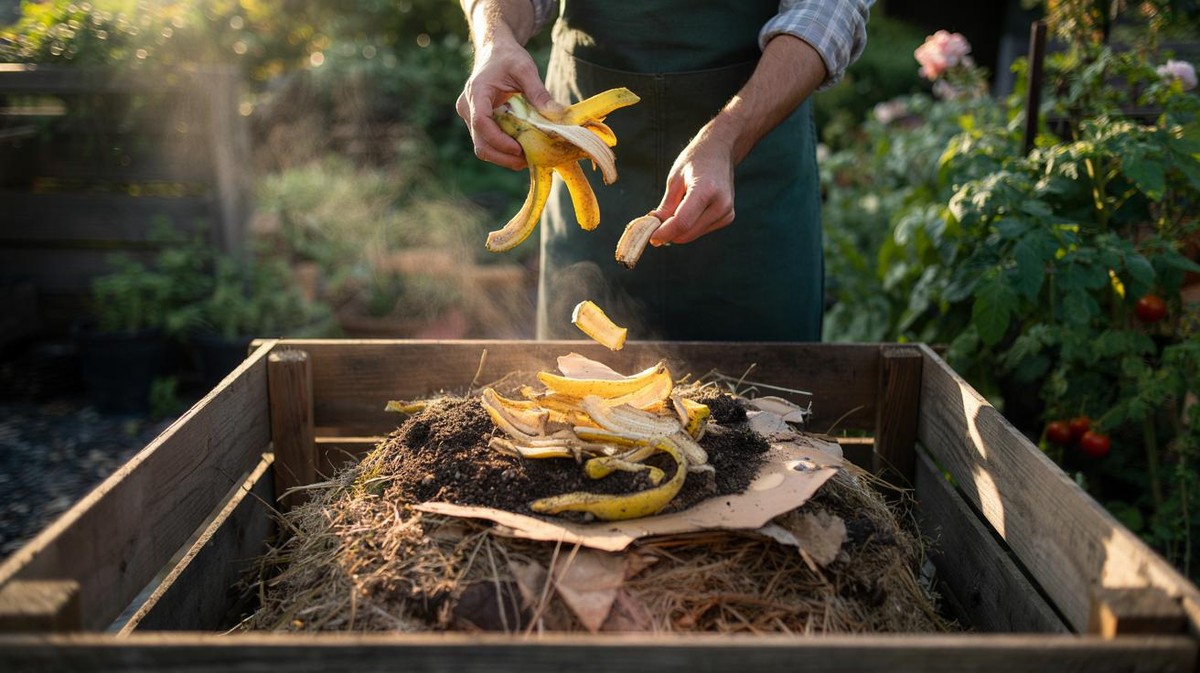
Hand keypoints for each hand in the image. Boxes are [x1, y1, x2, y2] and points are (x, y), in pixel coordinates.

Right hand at [456, 41, 558, 170]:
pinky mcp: (478, 123)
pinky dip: (504, 150)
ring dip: (504, 157)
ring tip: (527, 158)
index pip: (481, 123)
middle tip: (528, 161)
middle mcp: (468, 107)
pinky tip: (522, 150)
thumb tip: (557, 115)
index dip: (499, 141)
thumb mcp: (526, 69)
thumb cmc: (509, 57)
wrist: (495, 51)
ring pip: (483, 147)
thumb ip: (539, 92)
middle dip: (504, 157)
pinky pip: (488, 142)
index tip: (518, 149)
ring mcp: (470, 117)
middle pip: (480, 143)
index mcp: (477, 92)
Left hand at [649, 124, 736, 244]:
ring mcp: (726, 212)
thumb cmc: (695, 160)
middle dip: (668, 233)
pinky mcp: (727, 217)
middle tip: (653, 227)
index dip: (664, 233)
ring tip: (672, 212)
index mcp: (706, 190)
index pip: (682, 222)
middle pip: (687, 232)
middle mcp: (720, 204)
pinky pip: (700, 230)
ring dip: (678, 231)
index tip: (650, 237)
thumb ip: (666, 206)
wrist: (720, 150)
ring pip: (693, 234)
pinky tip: (687, 210)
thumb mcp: (675, 179)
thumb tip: (654, 228)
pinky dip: (689, 227)